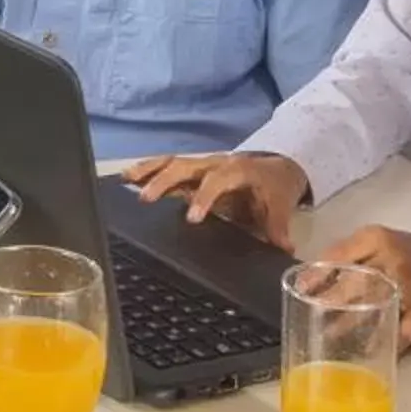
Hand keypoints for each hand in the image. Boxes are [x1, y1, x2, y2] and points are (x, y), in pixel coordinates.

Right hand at [125, 152, 307, 250]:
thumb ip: (277, 228)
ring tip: (126, 179)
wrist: (276, 168)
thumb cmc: (273, 188)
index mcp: (237, 171)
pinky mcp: (191, 170)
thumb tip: (284, 249)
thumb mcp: (279, 206)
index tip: (191, 218)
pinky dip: (147, 169)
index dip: (204, 197)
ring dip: (148, 170)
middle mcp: (215, 164)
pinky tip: (127, 177)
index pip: (217, 181)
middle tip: (145, 199)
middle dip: (165, 180)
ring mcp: (201, 165)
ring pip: (172, 162)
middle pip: (186, 166)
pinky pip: (167, 166)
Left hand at [311, 223, 410, 346]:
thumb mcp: (366, 242)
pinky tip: (367, 351)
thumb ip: (336, 257)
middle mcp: (394, 262)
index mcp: (376, 240)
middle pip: (358, 283)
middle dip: (333, 301)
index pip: (342, 256)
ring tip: (330, 336)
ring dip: (351, 325)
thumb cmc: (392, 251)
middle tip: (314, 316)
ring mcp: (410, 287)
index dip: (319, 275)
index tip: (302, 291)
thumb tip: (303, 283)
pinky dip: (386, 341)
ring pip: (377, 307)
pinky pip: (404, 331)